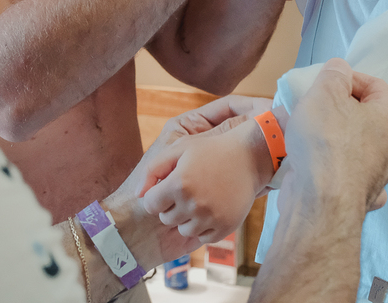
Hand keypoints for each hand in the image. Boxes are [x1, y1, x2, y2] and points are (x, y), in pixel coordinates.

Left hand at [107, 96, 269, 265]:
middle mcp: (194, 203)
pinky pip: (204, 238)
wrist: (248, 157)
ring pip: (184, 230)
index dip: (156, 196)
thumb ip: (153, 169)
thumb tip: (138, 194)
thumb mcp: (178, 149)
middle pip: (166, 219)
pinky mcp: (226, 227)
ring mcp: (211, 217)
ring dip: (186, 218)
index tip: (167, 188)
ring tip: (199, 200)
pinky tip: (211, 209)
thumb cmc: (210, 150)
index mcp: (179, 183)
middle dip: (171, 207)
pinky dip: (204, 227)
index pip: (150, 204)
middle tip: (186, 191)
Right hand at [277, 59, 387, 216]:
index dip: (346, 78)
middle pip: (362, 114)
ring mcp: (375, 174)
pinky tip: (309, 160)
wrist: (319, 205)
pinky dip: (326, 162)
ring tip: (302, 130)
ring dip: (327, 133)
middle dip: (334, 107)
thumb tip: (340, 70)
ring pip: (349, 141)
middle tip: (310, 105)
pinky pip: (340, 167)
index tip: (321, 83)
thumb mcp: (325, 92)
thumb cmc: (326, 142)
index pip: (374, 84)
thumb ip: (333, 74)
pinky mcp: (355, 194)